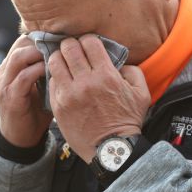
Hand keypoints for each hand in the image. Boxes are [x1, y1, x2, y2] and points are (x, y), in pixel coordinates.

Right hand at [0, 34, 53, 146]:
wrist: (20, 139)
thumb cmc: (35, 112)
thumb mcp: (41, 86)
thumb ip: (48, 71)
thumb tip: (72, 54)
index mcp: (10, 67)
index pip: (24, 41)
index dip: (43, 37)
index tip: (63, 37)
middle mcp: (4, 72)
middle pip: (20, 44)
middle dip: (42, 42)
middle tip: (63, 44)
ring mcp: (4, 84)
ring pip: (19, 57)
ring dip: (39, 54)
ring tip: (58, 55)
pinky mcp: (10, 97)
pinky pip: (23, 77)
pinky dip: (38, 71)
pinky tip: (53, 71)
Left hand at [48, 35, 149, 161]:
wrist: (111, 150)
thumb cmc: (127, 121)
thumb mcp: (141, 94)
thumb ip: (132, 71)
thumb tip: (118, 61)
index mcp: (106, 75)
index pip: (89, 42)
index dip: (88, 40)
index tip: (88, 46)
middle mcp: (85, 82)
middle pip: (68, 48)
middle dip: (71, 45)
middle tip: (73, 50)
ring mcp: (69, 94)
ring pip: (55, 62)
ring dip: (59, 58)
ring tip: (63, 62)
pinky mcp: (58, 106)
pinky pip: (51, 82)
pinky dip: (55, 77)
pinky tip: (61, 80)